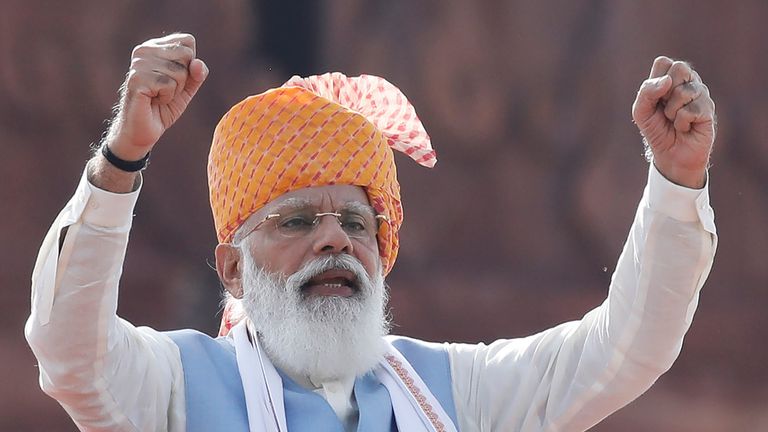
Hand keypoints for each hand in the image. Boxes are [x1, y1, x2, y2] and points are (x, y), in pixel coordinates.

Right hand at [104, 33, 207, 160]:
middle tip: (166, 90)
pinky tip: (153, 100)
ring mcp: (138, 63)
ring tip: (158, 96)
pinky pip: (168, 84)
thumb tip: (197, 63)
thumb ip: (197, 73)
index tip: (175, 78)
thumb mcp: (187, 88)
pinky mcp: (136, 78)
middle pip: (186, 54)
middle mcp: (144, 50)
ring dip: (174, 90)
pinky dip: (167, 97)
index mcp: (155, 47)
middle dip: (184, 78)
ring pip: (179, 72)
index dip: (190, 64)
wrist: (144, 129)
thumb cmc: (163, 107)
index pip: (187, 41)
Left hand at [632, 56, 715, 187]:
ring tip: (675, 120)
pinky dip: (681, 122)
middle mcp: (689, 82)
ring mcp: (702, 94)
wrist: (669, 154)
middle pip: (679, 68)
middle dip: (665, 93)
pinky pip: (690, 110)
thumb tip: (667, 80)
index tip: (655, 98)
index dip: (655, 80)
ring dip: (672, 111)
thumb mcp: (641, 111)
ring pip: (683, 91)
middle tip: (665, 108)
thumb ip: (646, 92)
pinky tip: (685, 127)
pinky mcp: (709, 109)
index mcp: (672, 77)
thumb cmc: (656, 129)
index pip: (663, 62)